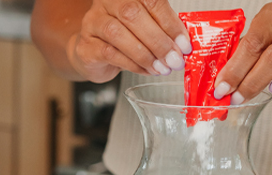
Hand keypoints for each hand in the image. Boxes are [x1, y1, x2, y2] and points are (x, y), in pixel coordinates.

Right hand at [66, 0, 191, 82]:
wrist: (95, 54)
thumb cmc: (125, 39)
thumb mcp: (147, 29)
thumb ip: (164, 31)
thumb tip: (183, 45)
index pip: (151, 1)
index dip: (170, 23)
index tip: (184, 44)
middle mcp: (107, 4)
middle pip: (132, 15)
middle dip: (159, 41)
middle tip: (175, 60)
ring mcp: (93, 23)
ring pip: (118, 34)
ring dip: (145, 54)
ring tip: (162, 68)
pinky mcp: (86, 46)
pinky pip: (109, 53)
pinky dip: (133, 64)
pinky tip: (146, 70)